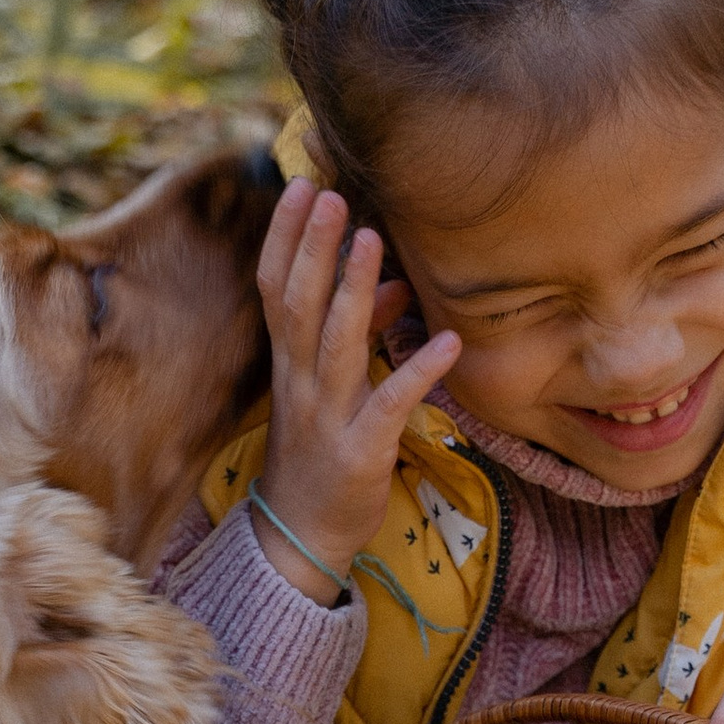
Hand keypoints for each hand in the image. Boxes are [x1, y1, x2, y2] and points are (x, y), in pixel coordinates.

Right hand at [250, 178, 459, 605]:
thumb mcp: (331, 390)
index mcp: (288, 365)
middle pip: (298, 305)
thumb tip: (390, 284)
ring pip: (336, 345)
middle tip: (328, 193)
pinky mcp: (360, 453)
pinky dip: (418, 373)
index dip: (284, 238)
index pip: (275, 289)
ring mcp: (328, 418)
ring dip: (352, 291)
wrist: (299, 536)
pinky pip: (390, 405)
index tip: (299, 187)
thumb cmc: (318, 455)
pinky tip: (448, 342)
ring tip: (371, 240)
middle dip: (311, 248)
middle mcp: (300, 384)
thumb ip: (359, 334)